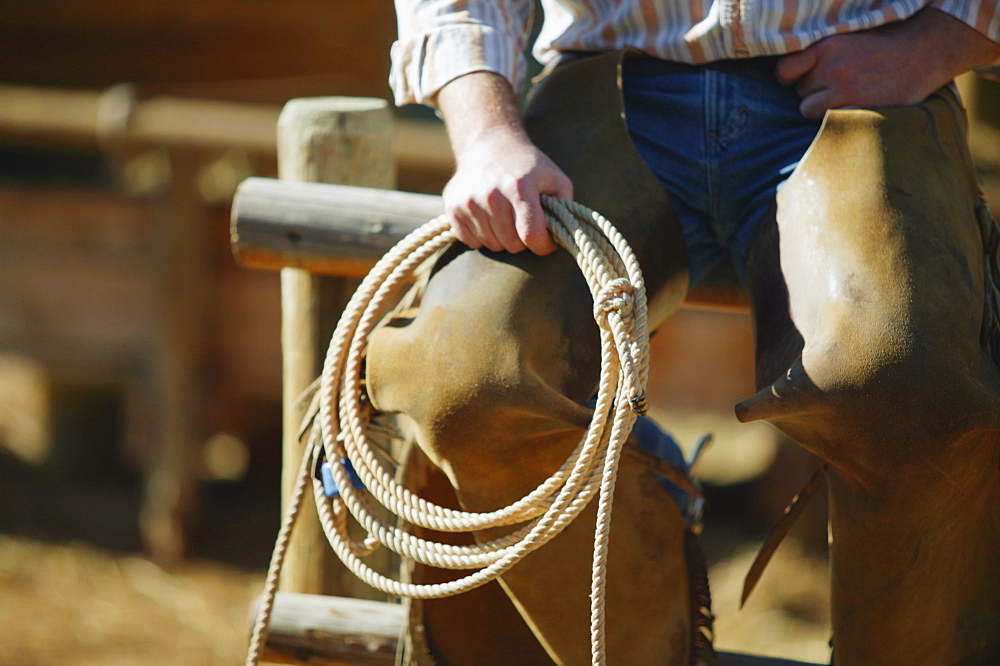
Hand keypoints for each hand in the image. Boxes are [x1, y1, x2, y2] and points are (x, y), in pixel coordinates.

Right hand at [436, 72, 572, 254]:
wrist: (488, 145)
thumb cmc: (528, 166)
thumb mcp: (555, 178)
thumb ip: (566, 206)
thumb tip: (565, 236)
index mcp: (519, 187)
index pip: (532, 235)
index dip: (543, 245)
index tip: (546, 241)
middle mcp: (491, 195)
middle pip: (512, 245)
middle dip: (523, 240)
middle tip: (524, 222)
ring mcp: (469, 202)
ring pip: (492, 246)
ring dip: (503, 238)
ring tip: (506, 217)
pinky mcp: (453, 208)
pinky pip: (471, 242)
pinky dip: (482, 236)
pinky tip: (488, 217)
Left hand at [776, 8, 999, 118]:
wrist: (926, 52)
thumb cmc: (885, 43)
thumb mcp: (850, 36)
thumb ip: (822, 52)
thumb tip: (790, 70)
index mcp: (827, 46)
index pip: (784, 71)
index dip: (790, 79)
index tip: (800, 80)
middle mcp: (833, 68)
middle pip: (798, 93)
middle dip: (812, 92)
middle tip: (834, 88)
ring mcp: (846, 90)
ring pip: (808, 110)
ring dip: (819, 109)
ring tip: (840, 101)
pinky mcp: (859, 108)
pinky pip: (827, 123)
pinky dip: (834, 121)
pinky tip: (849, 112)